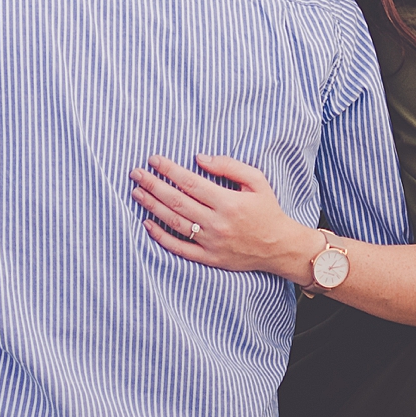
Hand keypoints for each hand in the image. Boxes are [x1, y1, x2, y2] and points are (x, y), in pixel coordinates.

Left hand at [130, 154, 316, 284]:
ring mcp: (211, 243)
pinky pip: (179, 248)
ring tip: (136, 193)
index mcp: (228, 202)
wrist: (279, 247)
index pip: (190, 182)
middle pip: (177, 201)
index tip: (153, 159)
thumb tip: (199, 158)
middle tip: (135, 173)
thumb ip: (228, 166)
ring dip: (152, 207)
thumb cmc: (267, 209)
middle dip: (153, 185)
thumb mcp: (256, 180)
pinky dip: (161, 237)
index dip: (169, 170)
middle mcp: (217, 223)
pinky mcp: (209, 259)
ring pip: (174, 223)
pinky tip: (147, 223)